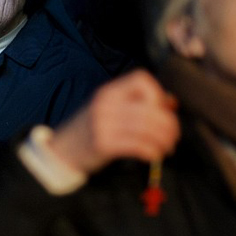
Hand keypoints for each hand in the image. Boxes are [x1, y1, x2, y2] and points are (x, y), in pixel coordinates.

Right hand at [48, 70, 179, 174]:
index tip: (160, 110)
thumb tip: (171, 103)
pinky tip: (153, 155)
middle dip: (168, 123)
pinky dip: (152, 151)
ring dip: (163, 139)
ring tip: (166, 147)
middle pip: (149, 107)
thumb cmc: (91, 129)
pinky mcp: (103, 144)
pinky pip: (137, 145)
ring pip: (146, 127)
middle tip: (173, 135)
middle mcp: (105, 103)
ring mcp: (103, 123)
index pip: (141, 79)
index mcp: (108, 91)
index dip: (157, 93)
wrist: (62, 149)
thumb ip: (136, 104)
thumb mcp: (109, 109)